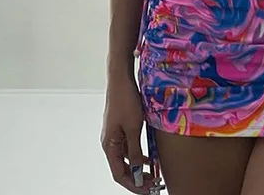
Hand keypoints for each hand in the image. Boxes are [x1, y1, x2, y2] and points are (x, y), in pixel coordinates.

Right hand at [101, 73, 156, 193]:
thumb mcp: (134, 128)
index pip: (119, 174)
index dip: (133, 185)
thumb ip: (136, 151)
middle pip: (122, 168)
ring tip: (154, 174)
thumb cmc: (125, 101)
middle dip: (137, 179)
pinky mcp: (121, 128)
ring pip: (127, 158)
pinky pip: (129, 147)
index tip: (147, 190)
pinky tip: (151, 158)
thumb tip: (138, 172)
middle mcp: (110, 143)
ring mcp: (115, 135)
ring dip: (140, 167)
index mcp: (109, 145)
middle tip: (154, 184)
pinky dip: (139, 155)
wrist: (121, 79)